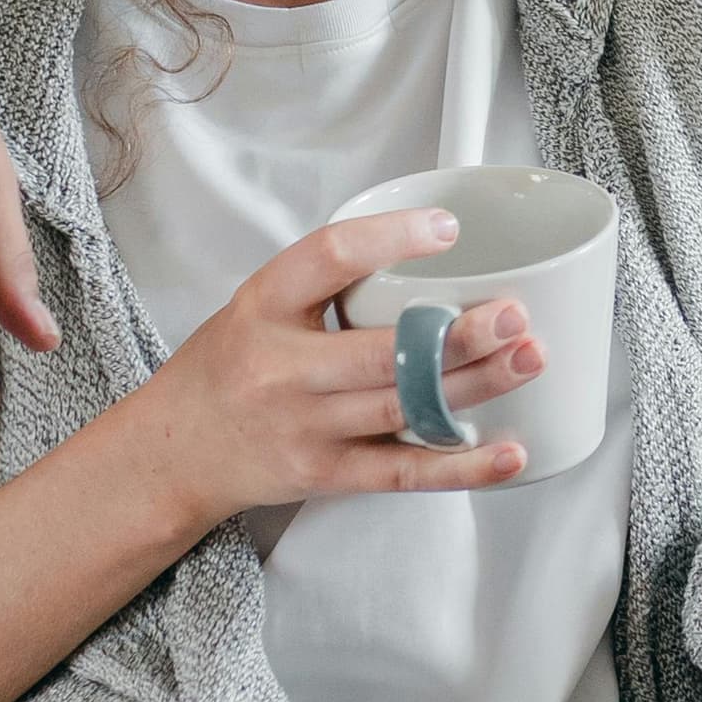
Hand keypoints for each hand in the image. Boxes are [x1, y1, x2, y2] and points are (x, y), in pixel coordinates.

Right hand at [126, 209, 545, 525]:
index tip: (447, 227)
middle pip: (382, 350)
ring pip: (404, 406)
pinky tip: (509, 451)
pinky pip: (404, 472)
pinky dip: (463, 465)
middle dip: (457, 333)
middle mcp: (282, 367)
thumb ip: (329, 283)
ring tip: (529, 359)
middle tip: (514, 314)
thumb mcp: (258, 306)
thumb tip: (430, 251)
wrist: (172, 452)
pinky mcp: (325, 475)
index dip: (392, 238)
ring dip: (476, 384)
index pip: (328, 257)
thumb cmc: (227, 368)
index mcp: (264, 305)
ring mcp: (305, 426)